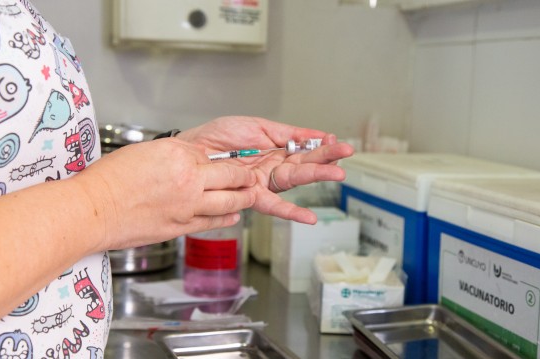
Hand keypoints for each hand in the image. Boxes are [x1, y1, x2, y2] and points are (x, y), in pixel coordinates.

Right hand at [73, 138, 256, 249]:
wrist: (93, 210)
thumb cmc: (108, 180)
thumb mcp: (143, 152)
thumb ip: (171, 155)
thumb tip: (187, 159)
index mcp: (178, 154)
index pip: (211, 155)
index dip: (220, 159)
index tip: (226, 161)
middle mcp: (188, 179)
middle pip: (230, 176)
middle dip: (244, 177)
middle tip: (251, 176)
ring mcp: (187, 206)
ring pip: (228, 202)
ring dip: (243, 198)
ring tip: (251, 196)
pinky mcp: (180, 227)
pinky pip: (212, 222)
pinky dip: (226, 218)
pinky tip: (233, 216)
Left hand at [178, 116, 353, 223]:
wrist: (192, 147)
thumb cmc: (219, 136)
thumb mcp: (258, 127)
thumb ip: (287, 133)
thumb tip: (315, 134)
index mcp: (275, 150)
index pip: (304, 149)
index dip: (319, 145)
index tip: (335, 140)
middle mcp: (272, 168)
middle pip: (304, 164)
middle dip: (326, 159)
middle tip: (346, 153)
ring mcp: (263, 182)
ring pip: (294, 180)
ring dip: (316, 176)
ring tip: (337, 173)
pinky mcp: (251, 194)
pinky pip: (273, 205)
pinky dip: (291, 212)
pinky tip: (309, 218)